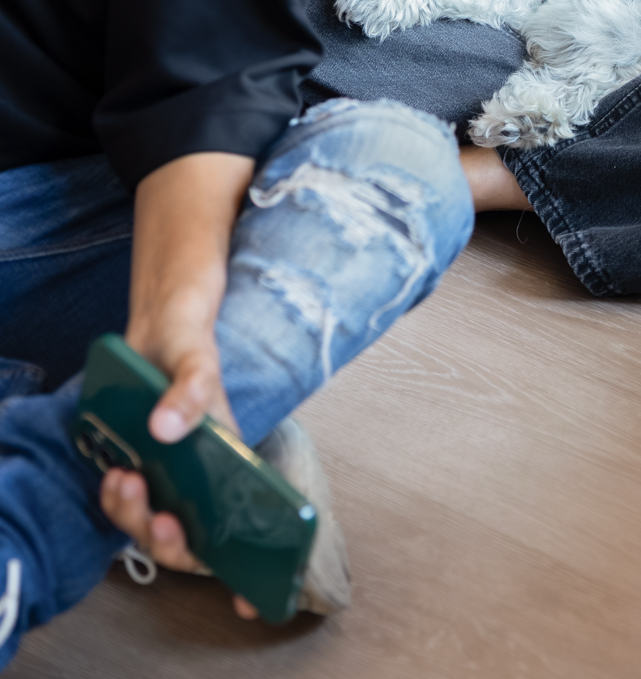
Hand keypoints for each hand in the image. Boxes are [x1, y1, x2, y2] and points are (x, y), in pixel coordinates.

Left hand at [102, 314, 258, 619]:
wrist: (160, 323)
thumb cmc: (189, 344)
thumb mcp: (198, 358)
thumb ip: (191, 390)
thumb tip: (166, 429)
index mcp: (234, 462)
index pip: (245, 525)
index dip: (247, 568)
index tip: (246, 597)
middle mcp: (205, 478)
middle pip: (191, 538)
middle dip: (170, 542)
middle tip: (161, 519)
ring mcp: (172, 476)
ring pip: (155, 525)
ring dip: (136, 517)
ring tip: (125, 480)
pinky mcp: (143, 467)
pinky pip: (129, 503)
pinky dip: (118, 500)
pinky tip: (114, 474)